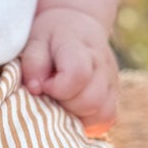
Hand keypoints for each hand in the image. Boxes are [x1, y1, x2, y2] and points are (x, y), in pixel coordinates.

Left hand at [20, 8, 117, 134]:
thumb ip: (33, 63)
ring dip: (78, 116)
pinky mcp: (115, 95)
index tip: (44, 84)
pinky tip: (73, 110)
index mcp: (80, 47)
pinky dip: (88, 121)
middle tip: (52, 94)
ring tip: (62, 102)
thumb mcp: (35, 40)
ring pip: (103, 114)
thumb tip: (36, 89)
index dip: (56, 88)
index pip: (78, 74)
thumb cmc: (51, 36)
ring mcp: (112, 81)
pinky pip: (106, 119)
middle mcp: (102, 65)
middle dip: (66, 105)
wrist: (79, 25)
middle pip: (91, 100)